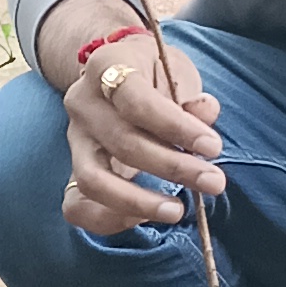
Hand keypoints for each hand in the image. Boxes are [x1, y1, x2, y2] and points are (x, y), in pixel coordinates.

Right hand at [57, 21, 226, 239]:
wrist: (118, 73)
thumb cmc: (153, 72)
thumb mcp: (175, 70)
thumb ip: (190, 96)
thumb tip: (206, 113)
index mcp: (106, 67)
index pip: (136, 102)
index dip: (176, 128)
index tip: (212, 147)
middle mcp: (83, 103)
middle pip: (122, 143)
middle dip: (172, 168)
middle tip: (213, 182)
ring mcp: (75, 140)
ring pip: (94, 180)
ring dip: (139, 203)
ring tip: (176, 211)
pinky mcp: (73, 170)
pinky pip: (77, 206)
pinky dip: (110, 219)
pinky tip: (146, 218)